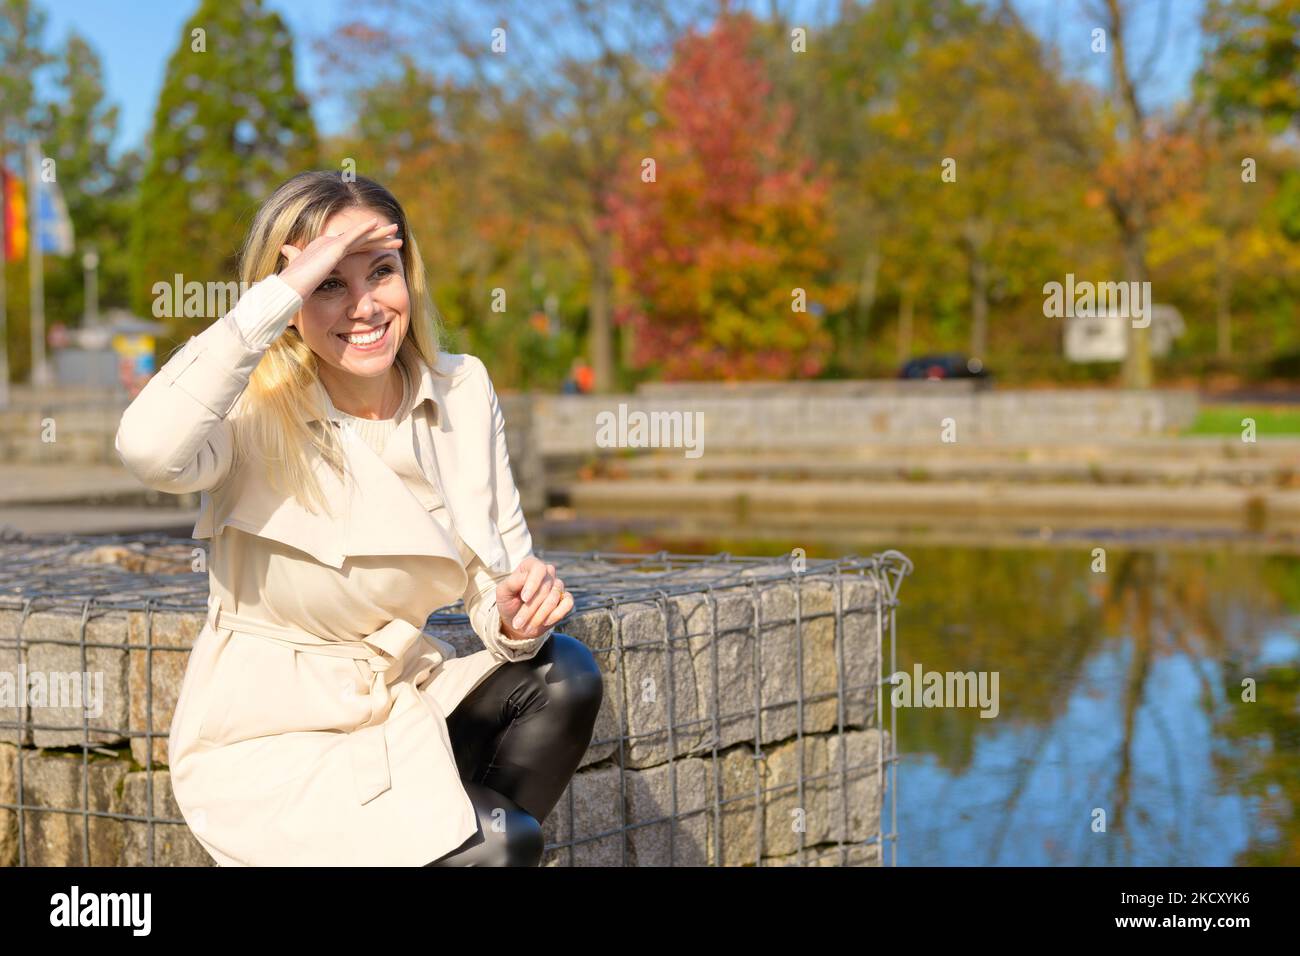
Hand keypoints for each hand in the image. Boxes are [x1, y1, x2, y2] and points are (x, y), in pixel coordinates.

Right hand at [277, 217, 402, 303]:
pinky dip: (363, 228)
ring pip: (361, 236)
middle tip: (396, 236)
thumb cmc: (298, 290)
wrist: (290, 288)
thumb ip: (316, 281)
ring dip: (379, 232)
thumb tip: (311, 286)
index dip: (371, 246)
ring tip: (395, 229)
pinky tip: (376, 224)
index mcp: (326, 252)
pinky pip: (352, 235)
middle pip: (361, 240)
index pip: (355, 247)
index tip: (386, 247)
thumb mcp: (311, 284)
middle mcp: (328, 244)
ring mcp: (331, 244)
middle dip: (380, 238)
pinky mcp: (333, 247)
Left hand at [496, 555, 571, 639]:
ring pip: (554, 598)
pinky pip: (568, 604)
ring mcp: (558, 585)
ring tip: (527, 625)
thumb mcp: (503, 592)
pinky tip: (544, 622)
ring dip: (539, 615)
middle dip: (530, 608)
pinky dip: (556, 615)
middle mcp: (547, 572)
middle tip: (518, 622)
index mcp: (531, 565)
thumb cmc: (508, 603)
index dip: (533, 583)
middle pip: (545, 588)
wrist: (518, 622)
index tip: (524, 599)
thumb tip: (526, 578)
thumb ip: (512, 582)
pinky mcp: (565, 599)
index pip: (538, 569)